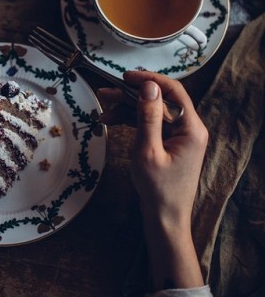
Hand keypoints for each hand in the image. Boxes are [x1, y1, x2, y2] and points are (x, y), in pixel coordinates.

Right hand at [99, 71, 208, 289]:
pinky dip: (132, 121)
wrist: (164, 219)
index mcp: (191, 128)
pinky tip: (112, 121)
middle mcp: (189, 129)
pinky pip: (151, 124)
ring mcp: (180, 137)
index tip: (126, 77)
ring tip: (103, 109)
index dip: (149, 80)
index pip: (173, 91)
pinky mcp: (170, 144)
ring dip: (128, 108)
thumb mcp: (148, 150)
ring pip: (152, 111)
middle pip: (160, 100)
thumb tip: (148, 87)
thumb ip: (149, 116)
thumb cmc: (158, 190)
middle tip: (106, 92)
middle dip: (132, 95)